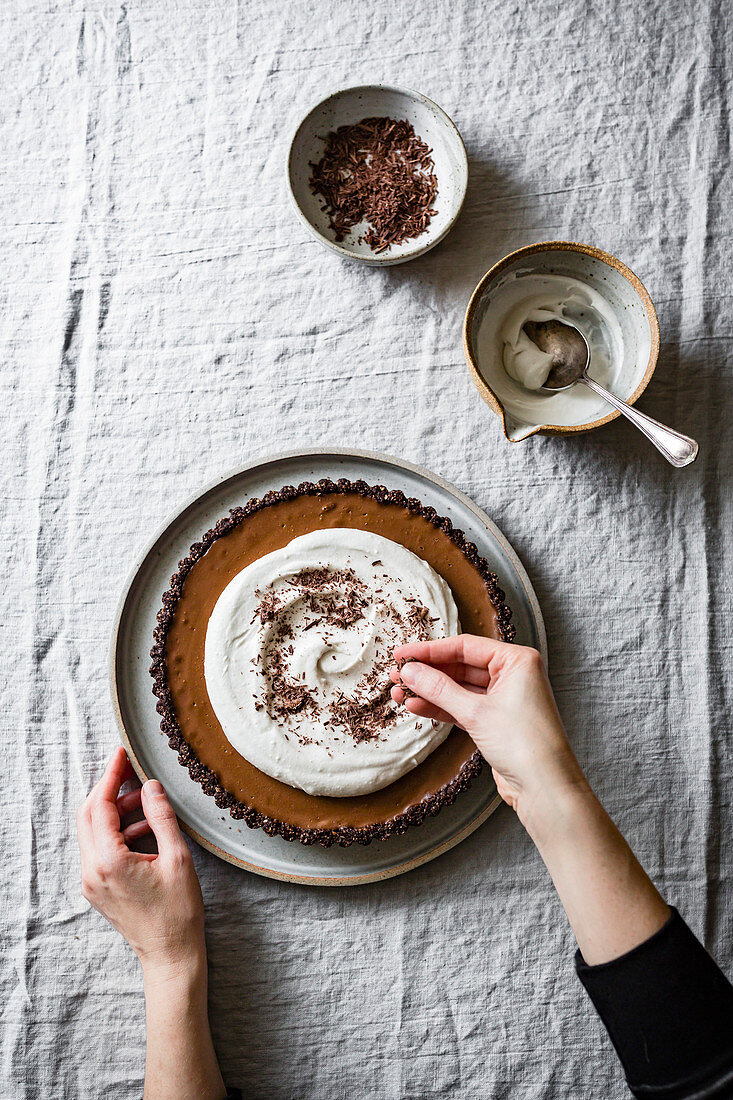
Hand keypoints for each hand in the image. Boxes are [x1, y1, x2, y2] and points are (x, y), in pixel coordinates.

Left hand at [77, 747, 204, 977]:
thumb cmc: (178, 912)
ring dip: (115, 811)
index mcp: (109, 862)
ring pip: (93, 831)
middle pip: (88, 815)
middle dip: (108, 789)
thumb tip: (150, 786)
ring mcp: (92, 882)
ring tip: (146, 802)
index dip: (110, 776)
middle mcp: (92, 871)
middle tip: (130, 769)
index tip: (121, 754)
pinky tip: (145, 828)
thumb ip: (161, 817)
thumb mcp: (178, 859)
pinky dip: (117, 831)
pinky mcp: (98, 888)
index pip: (99, 806)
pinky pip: (100, 849)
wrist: (170, 955)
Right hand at [391, 635, 586, 822]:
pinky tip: (416, 707)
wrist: (545, 788)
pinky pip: (463, 707)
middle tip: (397, 675)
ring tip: (399, 694)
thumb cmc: (525, 744)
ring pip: (459, 688)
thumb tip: (410, 672)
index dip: (429, 651)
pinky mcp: (496, 720)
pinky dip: (441, 707)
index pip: (465, 646)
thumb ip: (439, 689)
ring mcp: (504, 698)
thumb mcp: (475, 712)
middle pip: (460, 665)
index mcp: (517, 661)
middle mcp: (513, 675)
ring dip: (429, 691)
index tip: (402, 655)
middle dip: (427, 673)